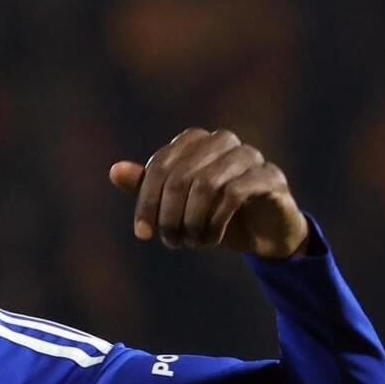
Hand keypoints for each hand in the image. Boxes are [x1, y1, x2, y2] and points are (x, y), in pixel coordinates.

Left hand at [109, 128, 308, 258]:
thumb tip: (114, 170)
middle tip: (171, 243)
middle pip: (180, 176)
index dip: (146, 201)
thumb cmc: (214, 214)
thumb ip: (148, 187)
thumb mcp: (176, 205)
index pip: (160, 166)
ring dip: (192, 222)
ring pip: (206, 184)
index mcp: (196, 141)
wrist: (263, 233)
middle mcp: (223, 141)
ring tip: (191, 243)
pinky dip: (216, 222)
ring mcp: (249, 156)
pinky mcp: (270, 176)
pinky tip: (212, 239)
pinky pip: (234, 194)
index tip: (142, 234)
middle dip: (170, 216)